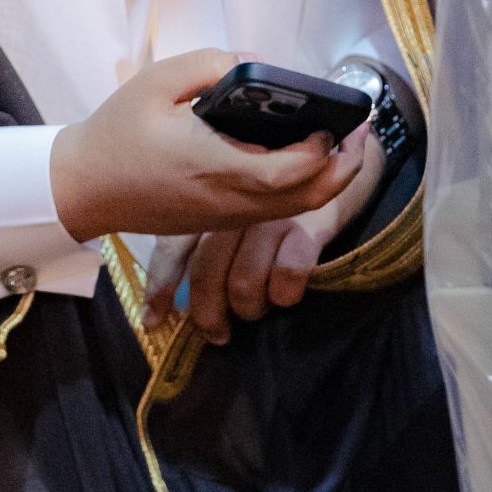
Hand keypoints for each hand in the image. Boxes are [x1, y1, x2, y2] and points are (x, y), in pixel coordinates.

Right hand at [49, 49, 371, 247]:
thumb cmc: (116, 134)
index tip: (335, 120)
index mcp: (215, 166)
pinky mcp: (217, 222)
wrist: (82, 188)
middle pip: (307, 199)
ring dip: (325, 181)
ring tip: (338, 142)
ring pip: (294, 210)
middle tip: (358, 133)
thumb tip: (255, 60)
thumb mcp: (157, 82)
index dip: (325, 150)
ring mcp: (224, 217)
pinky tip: (297, 158)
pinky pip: (272, 212)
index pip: (291, 171)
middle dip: (344, 169)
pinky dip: (299, 190)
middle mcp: (227, 200)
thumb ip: (211, 64)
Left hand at [143, 131, 385, 344]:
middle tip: (218, 334)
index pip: (174, 247)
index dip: (161, 287)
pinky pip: (286, 276)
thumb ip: (206, 233)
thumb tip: (176, 296)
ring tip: (258, 309)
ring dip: (250, 308)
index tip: (154, 320)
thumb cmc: (277, 190)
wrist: (338, 157)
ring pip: (243, 283)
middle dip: (208, 314)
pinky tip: (287, 295)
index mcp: (210, 199)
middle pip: (206, 273)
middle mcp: (236, 205)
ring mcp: (273, 215)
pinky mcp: (311, 225)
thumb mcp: (236, 204)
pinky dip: (284, 294)